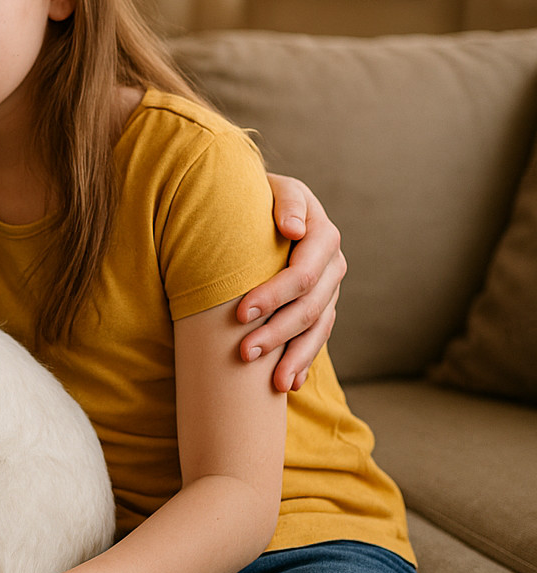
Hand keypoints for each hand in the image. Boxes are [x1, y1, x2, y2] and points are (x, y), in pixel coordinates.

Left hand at [240, 173, 346, 391]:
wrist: (266, 207)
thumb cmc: (261, 195)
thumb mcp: (274, 188)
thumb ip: (286, 204)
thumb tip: (293, 228)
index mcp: (323, 237)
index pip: (302, 274)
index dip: (274, 296)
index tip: (240, 314)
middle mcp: (333, 266)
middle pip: (310, 308)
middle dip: (277, 333)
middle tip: (244, 352)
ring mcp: (330, 290)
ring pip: (317, 329)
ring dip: (294, 356)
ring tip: (274, 382)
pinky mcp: (322, 307)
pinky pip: (317, 338)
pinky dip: (303, 361)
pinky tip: (290, 384)